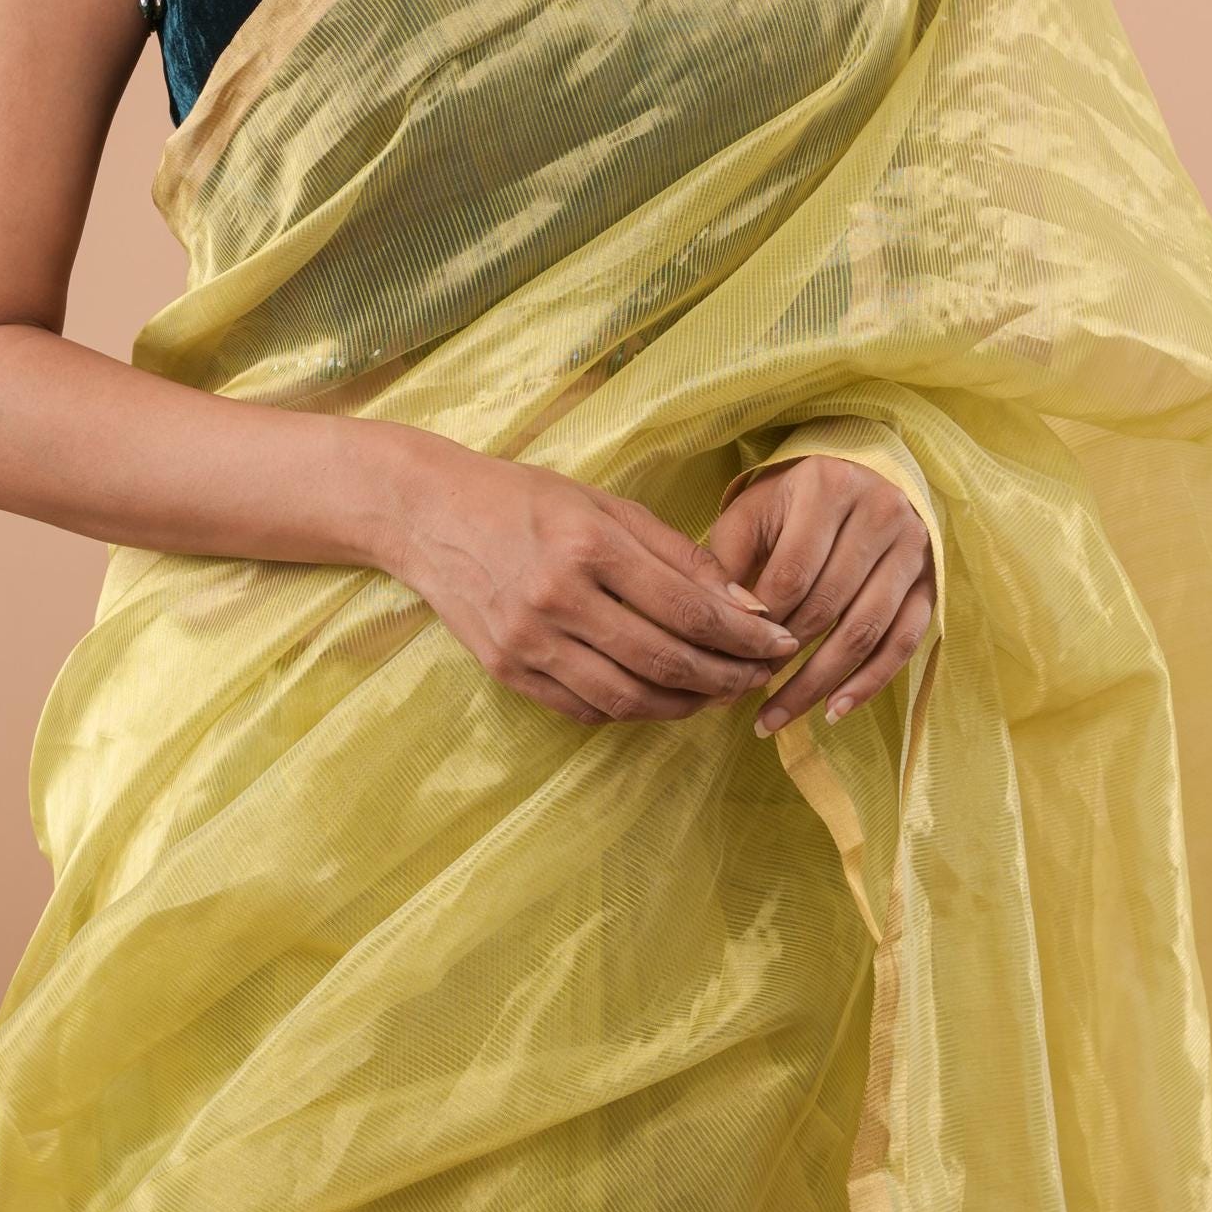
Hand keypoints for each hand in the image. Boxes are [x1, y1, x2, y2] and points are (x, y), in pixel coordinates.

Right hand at [381, 438, 803, 725]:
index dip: (745, 635)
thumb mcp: (605, 504)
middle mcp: (558, 597)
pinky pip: (586, 709)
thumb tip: (746, 604)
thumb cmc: (526, 499)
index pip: (688, 608)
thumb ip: (678, 553)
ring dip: (687, 704)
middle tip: (762, 677)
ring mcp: (529, 641)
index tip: (781, 642)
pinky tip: (661, 697)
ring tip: (719, 693)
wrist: (429, 516)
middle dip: (727, 676)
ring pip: (629, 697)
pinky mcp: (508, 671)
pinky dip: (634, 711)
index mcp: (589, 546)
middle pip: (665, 660)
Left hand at [704, 454, 933, 735]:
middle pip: (829, 604)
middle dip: (784, 657)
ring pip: (865, 629)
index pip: (792, 572)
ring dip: (820, 682)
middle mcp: (880, 510)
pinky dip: (870, 682)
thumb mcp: (752, 514)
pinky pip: (904, 642)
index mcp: (829, 486)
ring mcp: (912, 547)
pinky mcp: (931, 581)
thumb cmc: (791, 503)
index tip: (730, 657)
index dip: (760, 621)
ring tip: (778, 717)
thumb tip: (727, 627)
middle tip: (746, 694)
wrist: (856, 476)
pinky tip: (834, 709)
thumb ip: (729, 562)